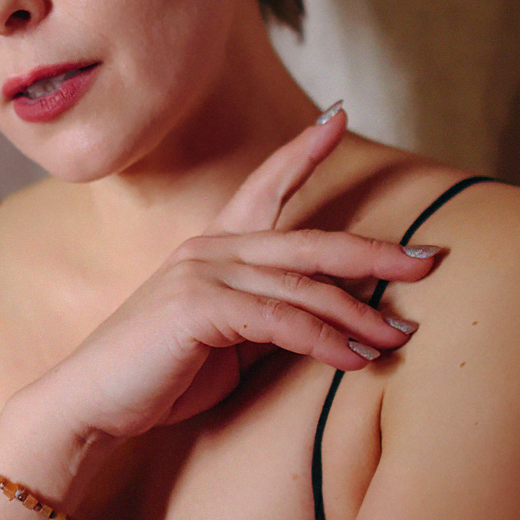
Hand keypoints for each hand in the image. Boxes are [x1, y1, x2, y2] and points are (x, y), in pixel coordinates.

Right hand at [40, 110, 438, 445]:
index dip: (302, 151)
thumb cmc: (155, 377)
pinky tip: (355, 358)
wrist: (90, 404)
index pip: (263, 187)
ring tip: (399, 337)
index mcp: (212, 248)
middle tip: (428, 259)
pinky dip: (324, 340)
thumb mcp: (224, 344)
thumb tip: (327, 326)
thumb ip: (267, 322)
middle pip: (309, 241)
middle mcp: (209, 249)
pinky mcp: (199, 307)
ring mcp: (202, 273)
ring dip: (358, 315)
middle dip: (374, 250)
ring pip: (303, 285)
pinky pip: (281, 320)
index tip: (338, 115)